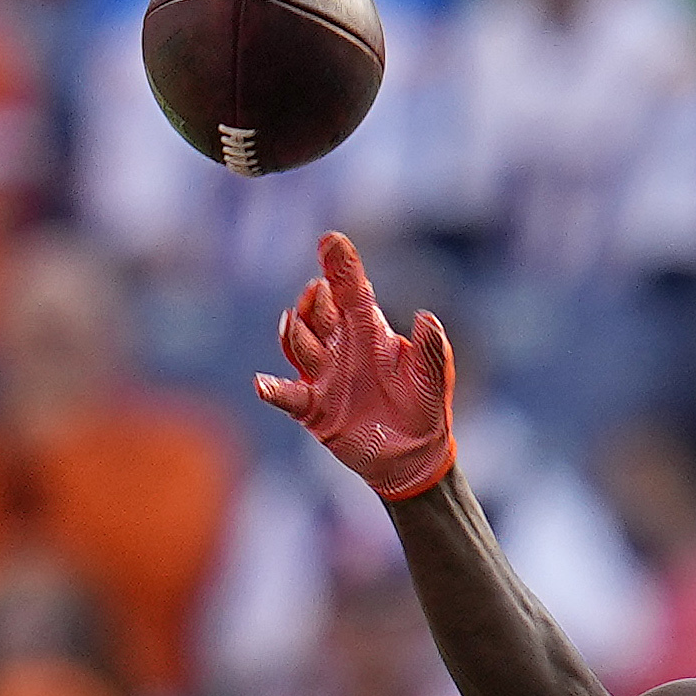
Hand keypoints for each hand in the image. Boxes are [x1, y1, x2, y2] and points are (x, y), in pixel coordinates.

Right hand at [257, 232, 460, 500]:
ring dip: (294, 334)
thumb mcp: (434, 376)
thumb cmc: (424, 404)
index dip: (340, 266)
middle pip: (317, 314)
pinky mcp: (314, 409)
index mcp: (367, 329)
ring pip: (299, 346)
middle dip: (314, 301)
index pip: (349, 290)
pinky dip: (274, 390)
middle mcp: (339, 346)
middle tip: (319, 290)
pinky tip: (262, 384)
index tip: (331, 241)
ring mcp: (322, 375)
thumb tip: (427, 318)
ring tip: (293, 322)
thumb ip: (432, 349)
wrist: (416, 454)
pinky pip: (289, 396)